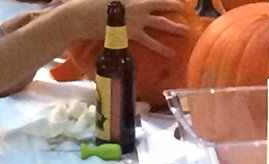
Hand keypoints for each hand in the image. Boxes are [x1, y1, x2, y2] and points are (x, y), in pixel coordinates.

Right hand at [55, 0, 188, 57]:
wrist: (83, 16)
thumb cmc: (92, 2)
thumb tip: (125, 0)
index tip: (175, 0)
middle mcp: (139, 6)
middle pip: (163, 6)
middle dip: (175, 7)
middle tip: (184, 10)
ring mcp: (137, 20)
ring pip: (162, 24)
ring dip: (175, 27)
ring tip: (186, 32)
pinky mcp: (132, 34)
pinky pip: (150, 41)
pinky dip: (161, 47)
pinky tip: (170, 53)